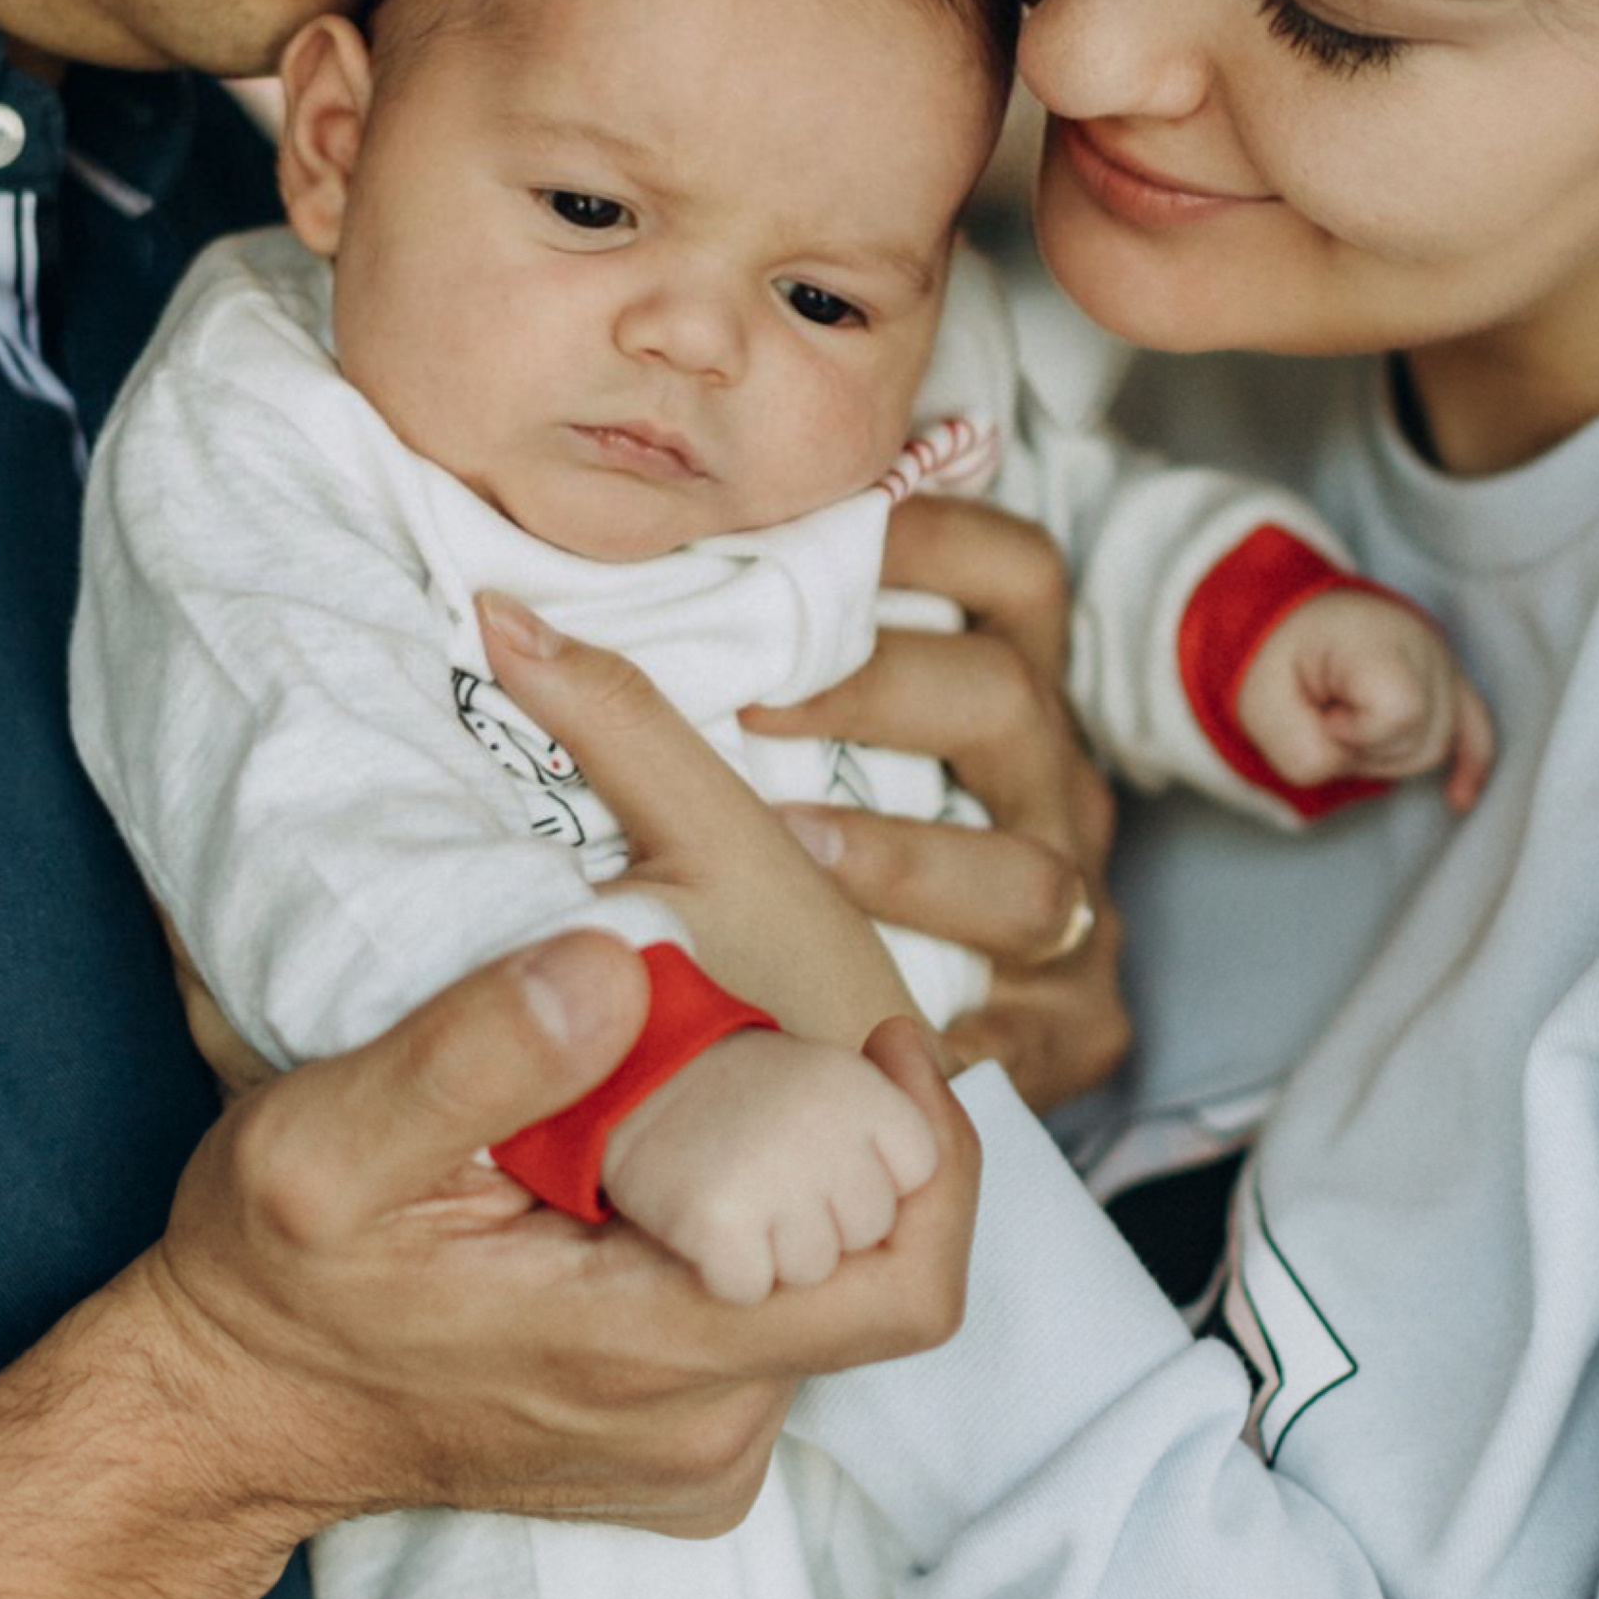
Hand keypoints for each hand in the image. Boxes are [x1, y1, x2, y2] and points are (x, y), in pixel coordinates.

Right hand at [134, 926, 974, 1546]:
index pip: (897, 1282)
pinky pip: (769, 1334)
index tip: (887, 1040)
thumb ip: (475, 1055)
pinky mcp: (678, 1460)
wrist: (225, 1416)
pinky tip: (657, 1184)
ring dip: (785, 1189)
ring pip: (819, 1295)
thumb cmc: (272, 1277)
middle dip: (843, 1144)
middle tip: (755, 1045)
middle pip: (871, 1272)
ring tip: (680, 1105)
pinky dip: (746, 1244)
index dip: (930, 1154)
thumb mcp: (325, 1143)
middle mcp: (698, 1429)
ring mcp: (693, 1457)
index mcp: (644, 1352)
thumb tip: (615, 972)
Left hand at [747, 493, 1129, 1113]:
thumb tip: (523, 617)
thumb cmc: (863, 879)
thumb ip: (741, 676)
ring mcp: (1074, 914)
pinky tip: (857, 1037)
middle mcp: (1054, 792)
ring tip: (794, 854)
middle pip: (1009, 697)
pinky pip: (1027, 1033)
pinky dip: (949, 1041)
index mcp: (1012, 703)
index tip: (812, 524)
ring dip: (905, 860)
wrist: (958, 1073)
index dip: (929, 534)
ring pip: (1030, 875)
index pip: (1014, 575)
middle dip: (878, 688)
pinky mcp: (1074, 1029)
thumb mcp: (827, 763)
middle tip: (752, 700)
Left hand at [1237, 592, 1493, 812]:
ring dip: (1388, 754)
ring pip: (1437, 746)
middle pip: (1422, 739)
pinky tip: (1458, 798)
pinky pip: (1476, 729)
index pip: (1402, 712)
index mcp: (1376, 640)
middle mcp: (1422, 646)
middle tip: (1327, 716)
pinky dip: (1469, 764)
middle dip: (1368, 750)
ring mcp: (1441, 663)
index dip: (1357, 734)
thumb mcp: (1262, 702)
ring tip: (1349, 720)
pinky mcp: (1449, 681)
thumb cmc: (1279, 657)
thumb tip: (1342, 768)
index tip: (1323, 712)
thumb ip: (1299, 750)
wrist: (1291, 620)